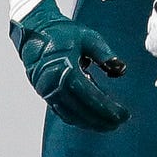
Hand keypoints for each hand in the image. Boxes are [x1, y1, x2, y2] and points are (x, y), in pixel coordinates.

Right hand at [10, 0, 130, 130]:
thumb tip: (121, 69)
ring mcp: (47, 91)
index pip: (90, 96)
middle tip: (119, 122)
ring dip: (90, 123)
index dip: (107, 109)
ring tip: (109, 125)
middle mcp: (53, 84)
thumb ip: (104, 54)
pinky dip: (78, 119)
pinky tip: (91, 121)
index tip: (123, 115)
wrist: (34, 31)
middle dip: (101, 119)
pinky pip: (62, 113)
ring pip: (71, 115)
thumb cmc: (61, 32)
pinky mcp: (45, 94)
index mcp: (64, 69)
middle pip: (81, 110)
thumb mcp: (87, 37)